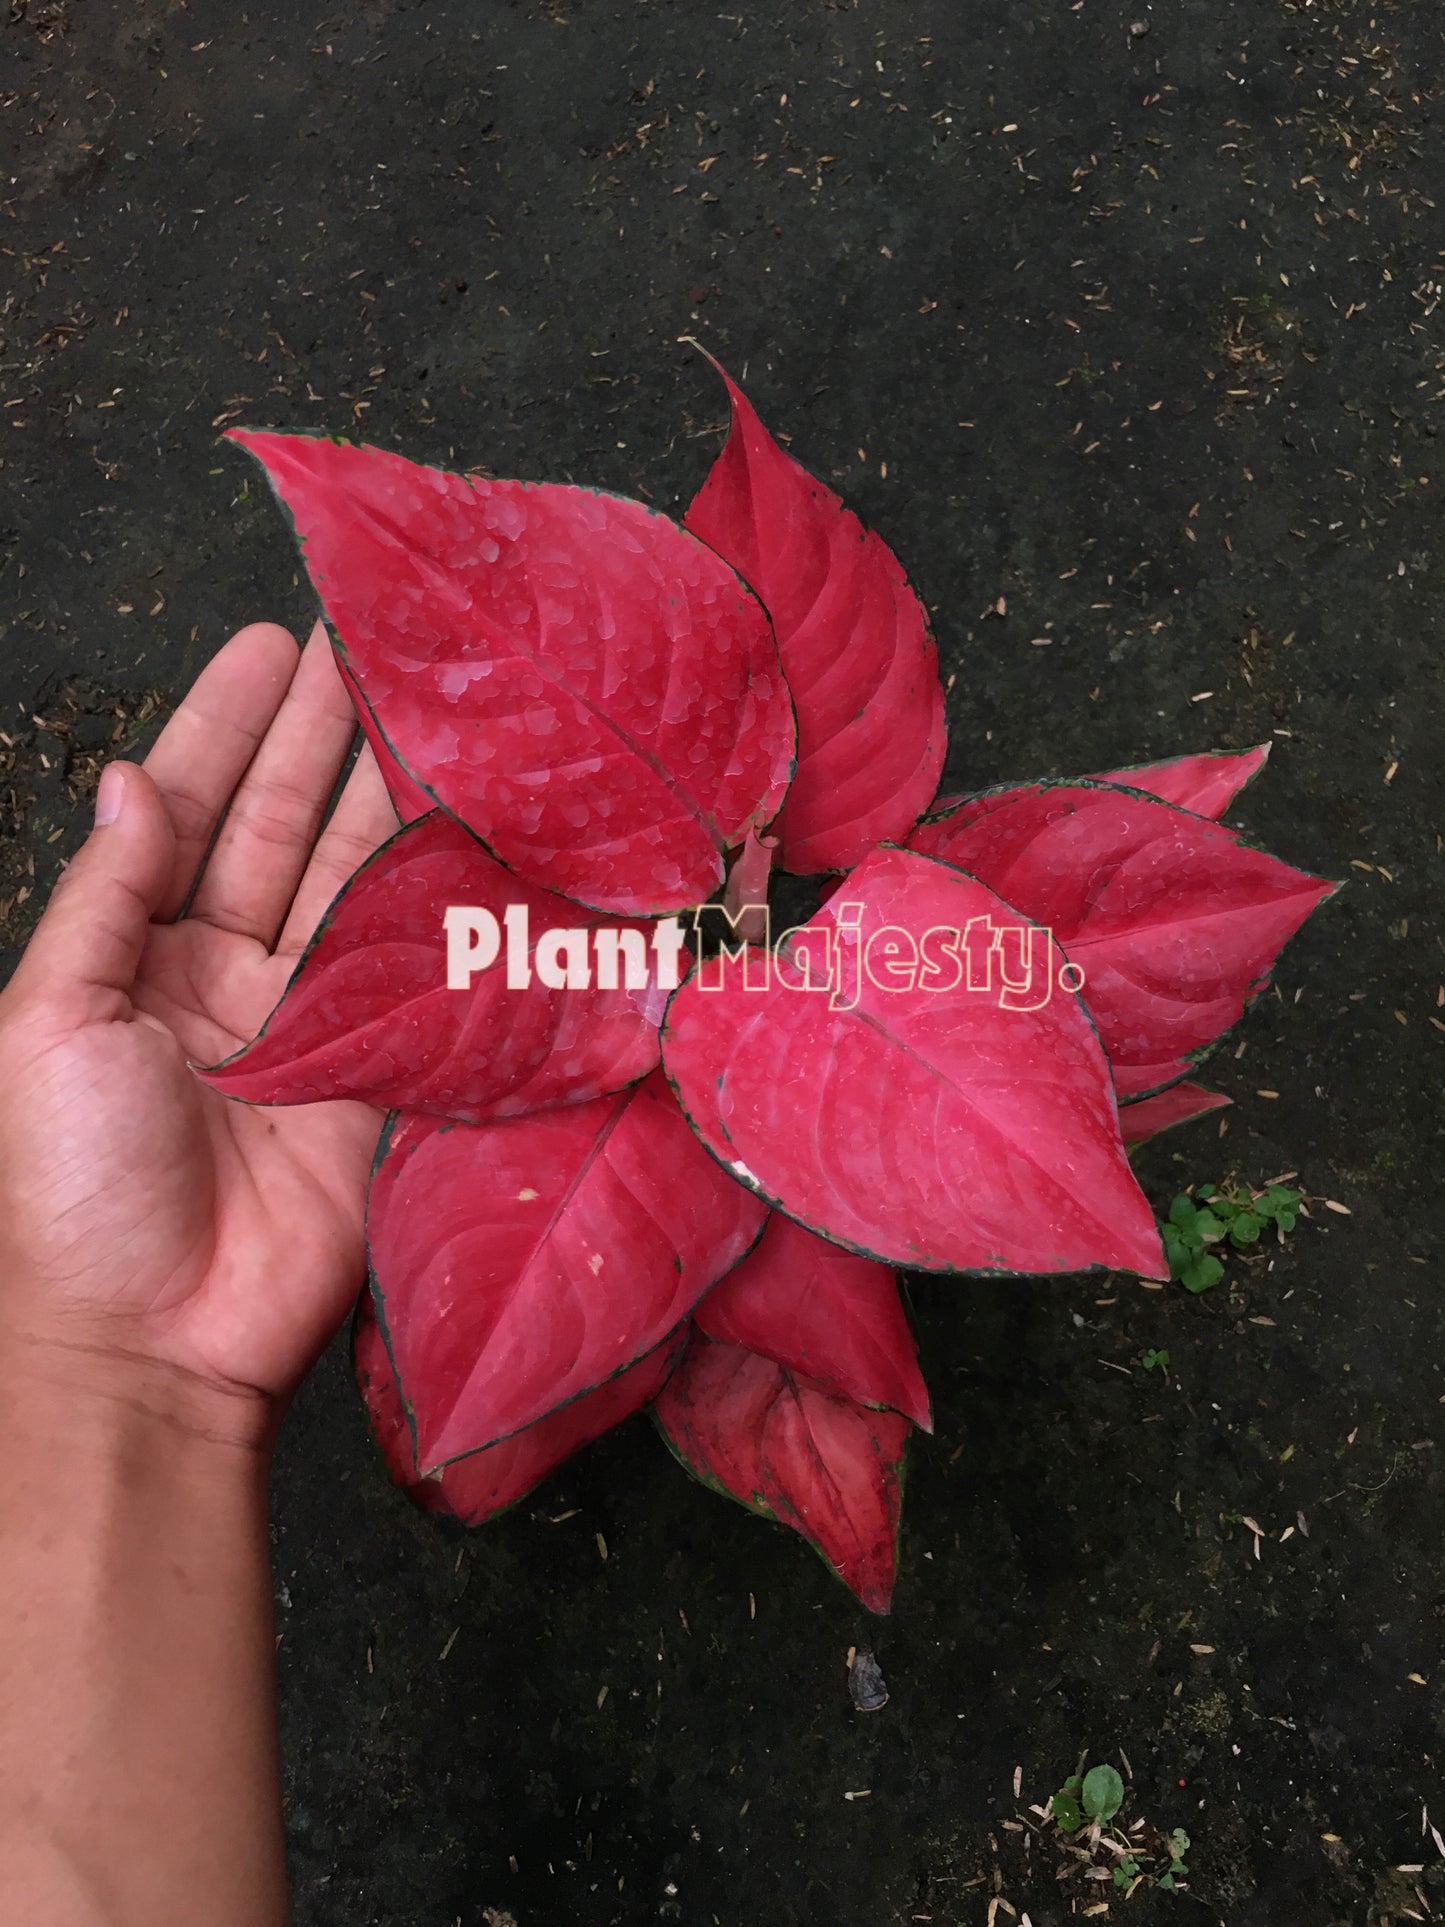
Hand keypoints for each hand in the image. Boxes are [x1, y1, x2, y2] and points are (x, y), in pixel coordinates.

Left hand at [0, 620, 398, 1431]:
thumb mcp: (49, 1025)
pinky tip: (472, 832)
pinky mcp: (382, 1074)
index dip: (231, 727)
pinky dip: (445, 901)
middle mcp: (227, 976)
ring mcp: (312, 1023)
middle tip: (371, 648)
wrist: (151, 1343)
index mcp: (135, 957)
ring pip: (357, 883)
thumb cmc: (70, 1190)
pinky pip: (417, 971)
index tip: (273, 644)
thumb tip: (132, 782)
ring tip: (427, 709)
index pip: (190, 814)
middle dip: (323, 737)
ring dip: (389, 796)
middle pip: (284, 830)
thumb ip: (105, 901)